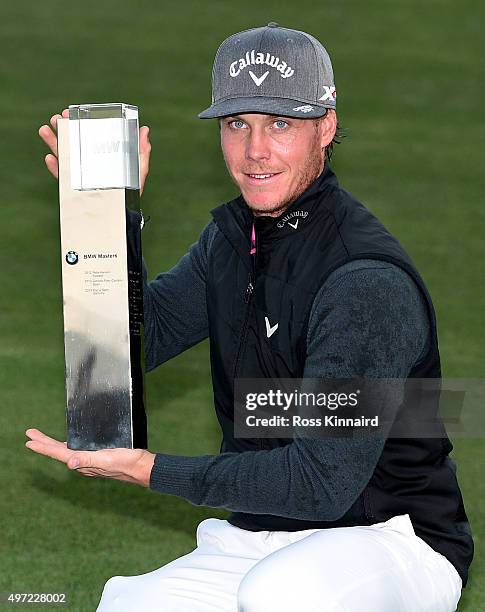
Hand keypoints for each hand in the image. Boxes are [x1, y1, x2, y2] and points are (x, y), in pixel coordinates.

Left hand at [25, 428, 155, 487]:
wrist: (142, 467)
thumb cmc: (127, 463)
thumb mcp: (107, 459)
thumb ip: (88, 461)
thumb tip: (69, 463)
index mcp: (83, 463)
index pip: (58, 453)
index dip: (43, 446)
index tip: (29, 441)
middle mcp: (84, 463)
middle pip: (59, 451)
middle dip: (44, 443)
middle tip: (30, 434)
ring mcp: (91, 461)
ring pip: (67, 451)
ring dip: (53, 444)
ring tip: (43, 439)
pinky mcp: (99, 457)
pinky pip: (78, 450)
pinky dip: (68, 445)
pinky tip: (71, 443)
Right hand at [38, 110, 151, 194]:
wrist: (123, 212)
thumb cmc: (133, 189)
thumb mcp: (139, 168)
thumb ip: (142, 150)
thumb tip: (145, 130)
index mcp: (102, 153)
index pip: (89, 134)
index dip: (80, 122)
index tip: (71, 112)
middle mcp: (90, 161)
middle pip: (74, 141)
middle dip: (63, 128)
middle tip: (56, 118)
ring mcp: (81, 173)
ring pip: (64, 155)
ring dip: (53, 142)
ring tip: (45, 130)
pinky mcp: (76, 187)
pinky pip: (63, 176)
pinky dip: (56, 168)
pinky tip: (50, 158)